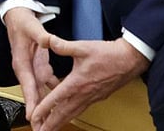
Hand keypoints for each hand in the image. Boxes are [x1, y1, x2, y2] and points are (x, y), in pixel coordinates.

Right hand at [3, 7, 58, 121]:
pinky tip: (64, 102)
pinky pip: (48, 84)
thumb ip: (42, 36)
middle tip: (42, 128)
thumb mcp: (32, 27)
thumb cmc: (22, 23)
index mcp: (22, 62)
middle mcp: (26, 69)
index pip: (27, 85)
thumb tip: (49, 41)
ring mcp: (33, 69)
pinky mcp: (39, 67)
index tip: (33, 115)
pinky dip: (55, 94)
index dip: (31, 101)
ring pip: (40, 93)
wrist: (18, 17)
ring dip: (46, 107)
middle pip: (33, 94)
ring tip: (52, 122)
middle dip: (37, 112)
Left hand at [28, 36, 148, 130]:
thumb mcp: (82, 47)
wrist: (130, 60)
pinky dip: (70, 114)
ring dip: (60, 122)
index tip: (34, 117)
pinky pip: (80, 109)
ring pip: (72, 113)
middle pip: (63, 113)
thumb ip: (63, 46)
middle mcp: (84, 94)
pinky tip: (66, 115)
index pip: (56, 99)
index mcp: (77, 82)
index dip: (43, 109)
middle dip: (50, 124)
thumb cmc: (108, 54)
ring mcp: (92, 97)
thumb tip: (47, 40)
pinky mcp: (97, 97)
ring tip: (50, 129)